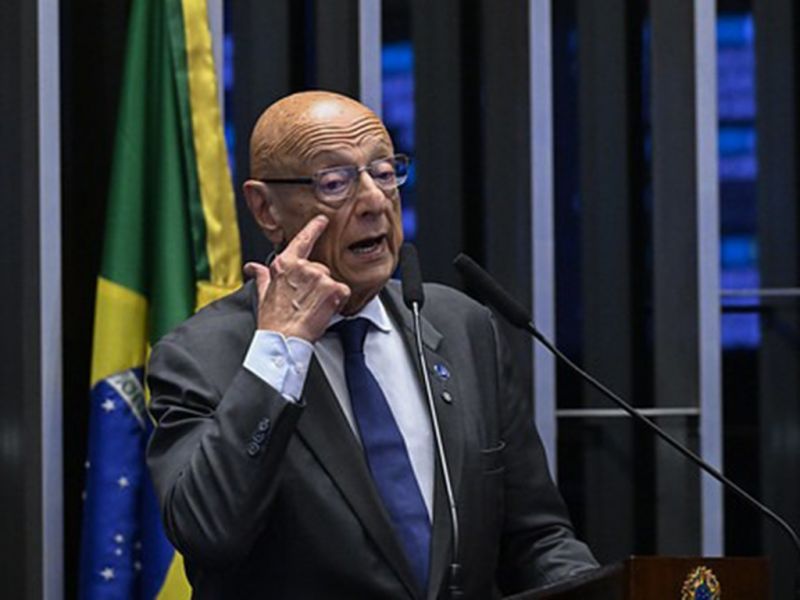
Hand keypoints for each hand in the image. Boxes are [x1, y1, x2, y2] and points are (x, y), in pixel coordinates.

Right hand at [243, 215, 350, 341]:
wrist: (283, 338)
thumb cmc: (273, 320)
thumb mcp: (263, 294)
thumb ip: (261, 276)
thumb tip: (252, 268)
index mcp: (285, 264)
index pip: (302, 240)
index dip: (314, 228)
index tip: (322, 220)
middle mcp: (303, 267)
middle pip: (320, 269)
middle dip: (317, 284)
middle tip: (306, 301)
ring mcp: (320, 277)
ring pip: (331, 281)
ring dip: (327, 294)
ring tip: (313, 308)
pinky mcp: (334, 289)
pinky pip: (343, 292)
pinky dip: (338, 301)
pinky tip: (325, 310)